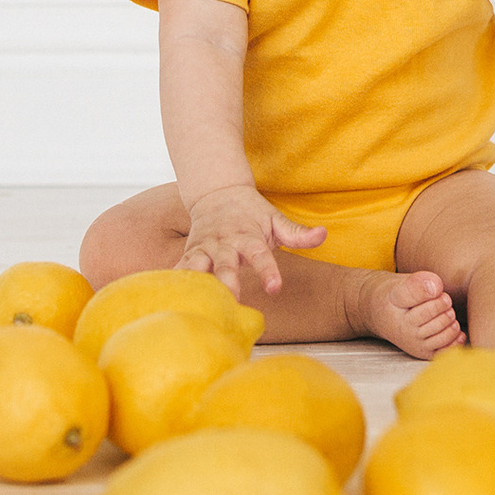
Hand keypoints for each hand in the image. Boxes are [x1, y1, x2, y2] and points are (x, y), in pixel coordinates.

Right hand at [179, 185, 326, 295]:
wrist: (218, 194)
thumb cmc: (252, 214)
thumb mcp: (276, 220)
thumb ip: (298, 234)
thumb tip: (323, 235)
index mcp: (248, 236)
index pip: (260, 255)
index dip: (268, 271)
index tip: (275, 288)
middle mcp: (224, 243)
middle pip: (226, 264)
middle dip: (228, 281)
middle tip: (233, 300)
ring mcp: (205, 248)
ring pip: (198, 266)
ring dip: (198, 282)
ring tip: (197, 300)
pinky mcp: (190, 252)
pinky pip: (181, 268)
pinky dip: (175, 281)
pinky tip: (171, 296)